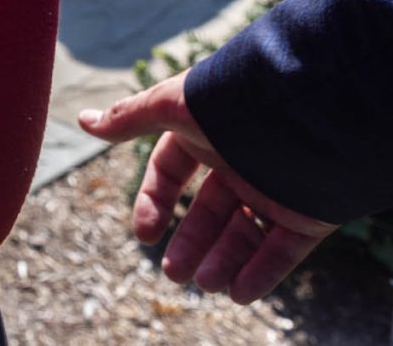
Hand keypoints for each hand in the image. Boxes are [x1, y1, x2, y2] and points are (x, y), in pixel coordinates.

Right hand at [79, 72, 336, 302]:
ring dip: (223, 263)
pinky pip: (283, 250)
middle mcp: (239, 162)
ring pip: (244, 235)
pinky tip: (240, 293)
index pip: (172, 171)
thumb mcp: (172, 107)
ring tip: (207, 285)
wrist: (309, 106)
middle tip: (175, 275)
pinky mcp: (309, 213)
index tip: (145, 233)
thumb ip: (129, 118)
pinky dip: (262, 273)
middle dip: (191, 244)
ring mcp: (275, 189)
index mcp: (207, 134)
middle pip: (208, 211)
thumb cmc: (232, 99)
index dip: (155, 202)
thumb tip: (82, 120)